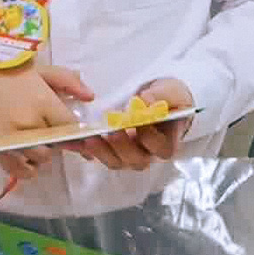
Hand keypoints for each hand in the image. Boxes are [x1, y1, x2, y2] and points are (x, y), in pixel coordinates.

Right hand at [0, 64, 94, 183]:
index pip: (71, 128)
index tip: (83, 142)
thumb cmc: (16, 75)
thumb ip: (69, 82)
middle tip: (49, 132)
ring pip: (40, 158)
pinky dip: (26, 169)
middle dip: (57, 141)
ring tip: (36, 142)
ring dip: (42, 153)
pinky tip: (27, 160)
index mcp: (43, 103)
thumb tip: (91, 97)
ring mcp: (11, 138)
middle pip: (56, 146)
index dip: (80, 137)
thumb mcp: (45, 71)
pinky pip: (18, 169)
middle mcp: (29, 123)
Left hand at [77, 77, 192, 172]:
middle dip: (123, 146)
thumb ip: (161, 96)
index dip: (149, 136)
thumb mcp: (171, 92)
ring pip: (117, 162)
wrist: (156, 100)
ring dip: (103, 151)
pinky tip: (82, 139)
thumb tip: (145, 102)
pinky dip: (91, 149)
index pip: (161, 148)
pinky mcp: (114, 151)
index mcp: (168, 141)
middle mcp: (149, 153)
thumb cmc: (168, 99)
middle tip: (112, 130)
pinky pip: (102, 155)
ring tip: (91, 137)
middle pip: (137, 160)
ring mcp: (130, 154)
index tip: (137, 119)